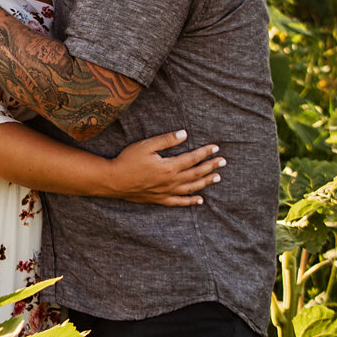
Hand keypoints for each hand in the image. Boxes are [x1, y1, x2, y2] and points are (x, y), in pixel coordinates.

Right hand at [106, 130, 222, 206]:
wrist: (113, 180)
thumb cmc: (128, 160)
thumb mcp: (147, 145)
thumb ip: (167, 140)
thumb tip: (184, 134)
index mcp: (169, 167)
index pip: (193, 158)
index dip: (205, 153)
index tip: (216, 148)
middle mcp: (171, 181)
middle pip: (196, 173)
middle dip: (210, 166)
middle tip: (223, 162)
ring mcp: (166, 192)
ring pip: (191, 188)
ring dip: (205, 182)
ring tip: (217, 178)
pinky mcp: (159, 199)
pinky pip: (179, 202)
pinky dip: (190, 201)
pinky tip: (200, 200)